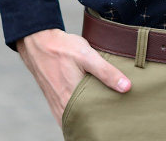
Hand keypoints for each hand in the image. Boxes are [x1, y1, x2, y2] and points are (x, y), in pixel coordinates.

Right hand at [16, 28, 130, 125]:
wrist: (38, 43)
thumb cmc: (62, 48)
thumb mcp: (87, 56)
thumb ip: (106, 72)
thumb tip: (126, 87)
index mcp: (72, 98)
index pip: (91, 122)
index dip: (103, 123)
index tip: (116, 120)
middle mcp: (63, 107)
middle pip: (84, 123)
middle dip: (97, 122)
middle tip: (112, 118)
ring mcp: (56, 106)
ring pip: (75, 121)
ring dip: (87, 119)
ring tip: (102, 113)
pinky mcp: (54, 101)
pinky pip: (67, 116)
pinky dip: (77, 115)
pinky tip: (87, 108)